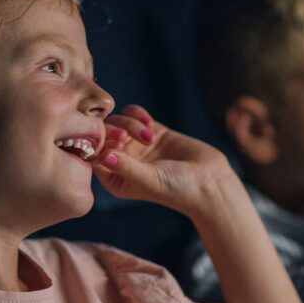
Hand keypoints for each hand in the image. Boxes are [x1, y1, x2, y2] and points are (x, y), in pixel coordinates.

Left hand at [93, 105, 234, 215]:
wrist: (209, 181)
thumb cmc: (177, 188)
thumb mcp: (148, 179)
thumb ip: (125, 167)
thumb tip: (103, 155)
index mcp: (115, 179)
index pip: (94, 155)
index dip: (99, 143)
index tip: (117, 141)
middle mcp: (122, 162)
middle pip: (104, 135)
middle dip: (114, 131)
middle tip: (127, 136)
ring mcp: (136, 145)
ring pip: (119, 122)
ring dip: (130, 124)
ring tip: (148, 136)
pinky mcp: (151, 132)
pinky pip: (134, 114)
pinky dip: (137, 114)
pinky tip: (149, 122)